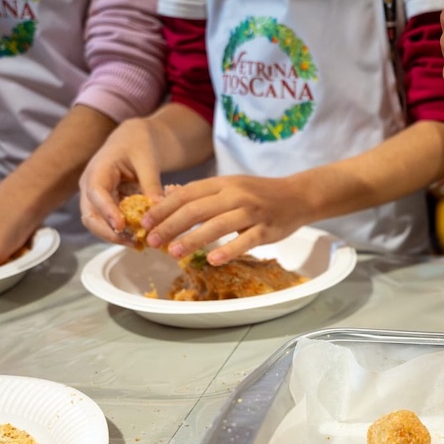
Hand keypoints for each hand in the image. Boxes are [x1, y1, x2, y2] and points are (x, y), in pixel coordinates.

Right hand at [80, 117, 164, 244]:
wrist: (135, 140)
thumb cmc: (139, 144)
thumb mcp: (147, 160)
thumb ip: (151, 184)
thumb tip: (159, 209)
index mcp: (97, 171)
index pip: (96, 194)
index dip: (106, 212)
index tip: (121, 226)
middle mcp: (92, 187)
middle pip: (91, 216)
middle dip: (108, 232)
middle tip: (133, 242)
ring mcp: (98, 199)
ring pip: (100, 224)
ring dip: (117, 236)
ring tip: (139, 243)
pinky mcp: (108, 206)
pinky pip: (113, 223)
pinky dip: (125, 232)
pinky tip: (142, 238)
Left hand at [141, 175, 307, 264]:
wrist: (298, 195)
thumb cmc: (261, 193)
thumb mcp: (231, 186)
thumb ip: (203, 193)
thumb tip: (169, 195)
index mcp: (222, 183)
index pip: (186, 194)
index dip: (163, 208)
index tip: (145, 222)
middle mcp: (235, 194)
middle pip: (196, 209)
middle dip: (171, 225)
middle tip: (152, 241)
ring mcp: (252, 211)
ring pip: (217, 224)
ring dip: (193, 239)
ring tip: (174, 252)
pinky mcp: (266, 229)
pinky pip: (245, 240)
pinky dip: (228, 250)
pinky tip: (212, 260)